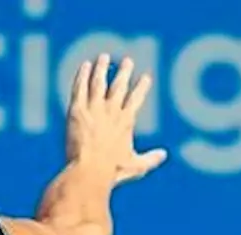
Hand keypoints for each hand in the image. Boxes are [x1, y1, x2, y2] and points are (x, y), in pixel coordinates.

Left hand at [65, 54, 167, 184]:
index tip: (146, 77)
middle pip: (119, 86)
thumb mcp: (135, 166)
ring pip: (98, 82)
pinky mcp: (77, 110)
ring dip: (102, 69)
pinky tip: (85, 66)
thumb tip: (164, 155)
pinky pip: (80, 88)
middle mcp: (112, 110)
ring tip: (104, 57)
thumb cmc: (112, 171)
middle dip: (124, 72)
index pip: (136, 99)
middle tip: (128, 61)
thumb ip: (150, 159)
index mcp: (126, 121)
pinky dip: (82, 76)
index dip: (142, 87)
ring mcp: (94, 109)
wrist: (90, 170)